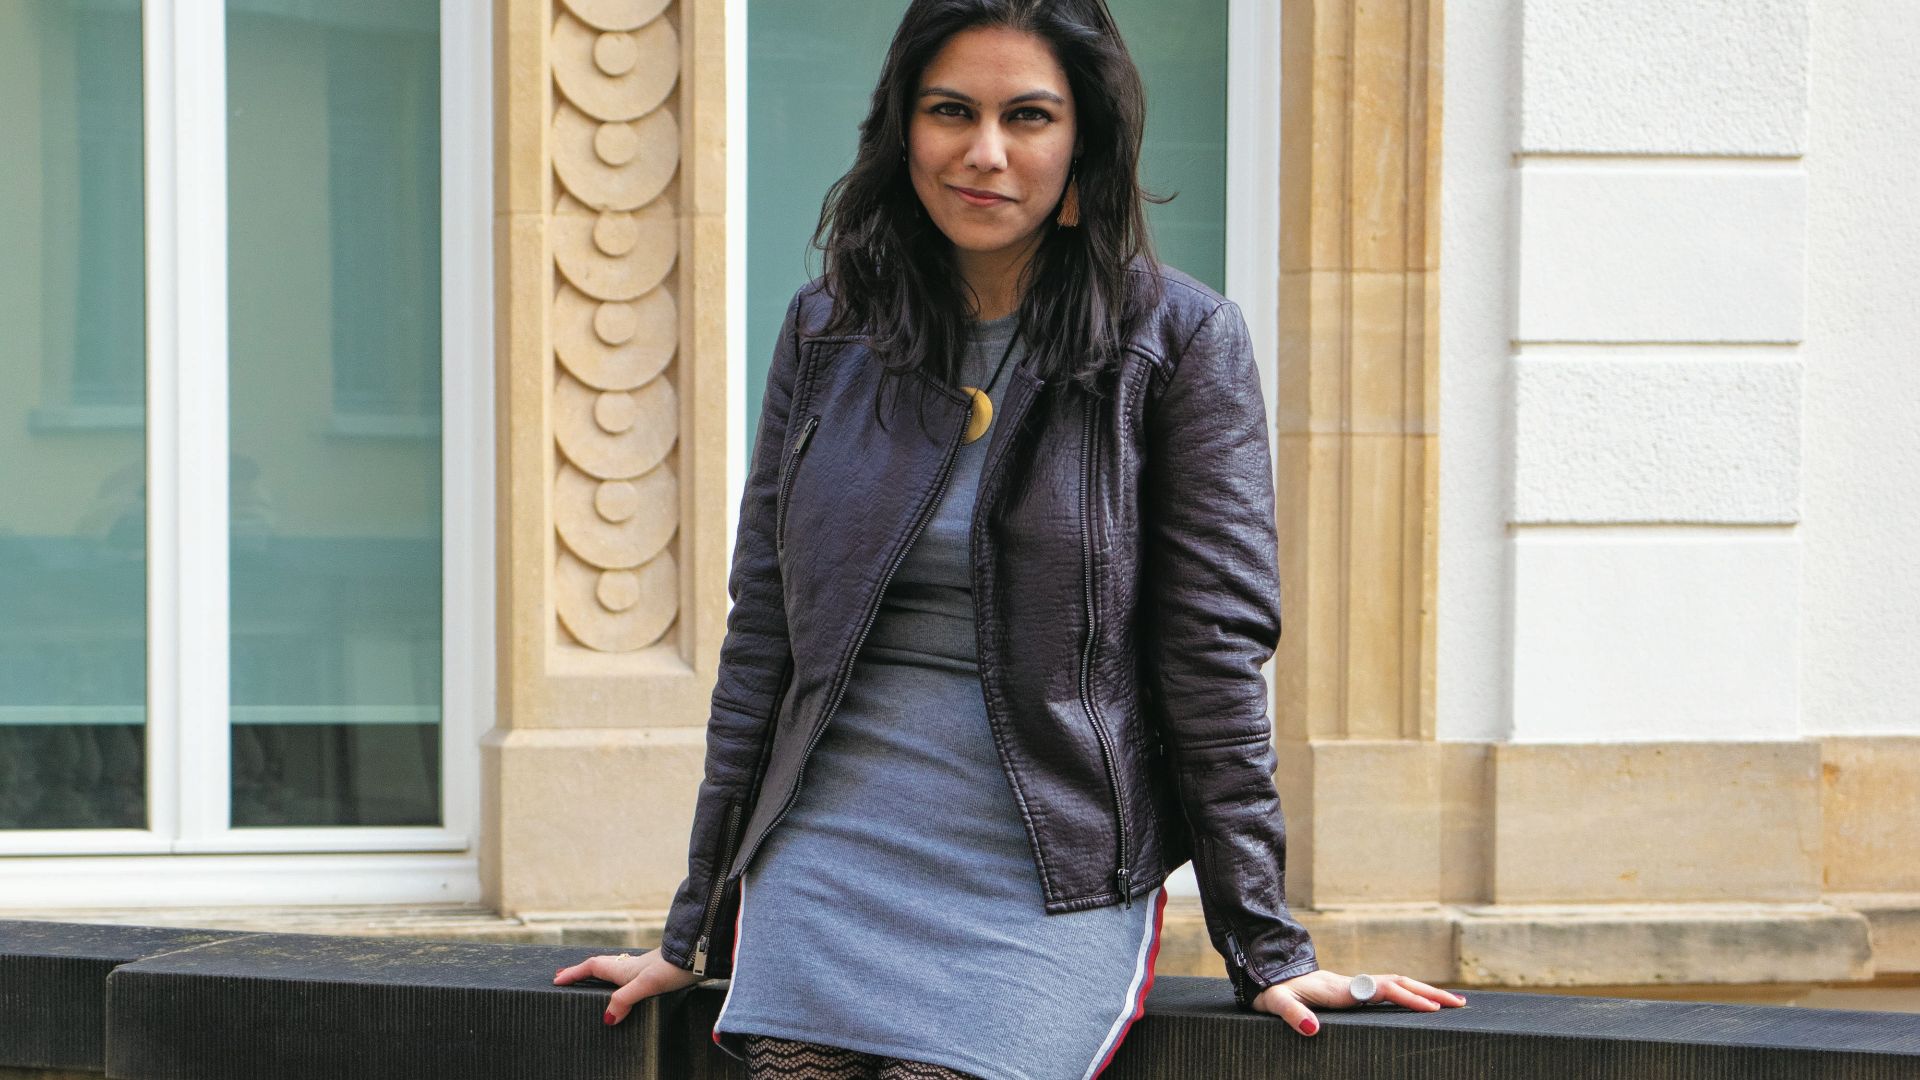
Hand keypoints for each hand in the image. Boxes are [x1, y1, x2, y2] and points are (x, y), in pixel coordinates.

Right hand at [553, 947, 704, 1025]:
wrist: (700, 954)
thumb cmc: (674, 967)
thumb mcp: (646, 985)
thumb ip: (625, 999)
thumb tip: (607, 1018)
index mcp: (624, 968)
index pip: (592, 967)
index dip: (573, 972)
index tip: (556, 979)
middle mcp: (632, 966)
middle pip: (601, 966)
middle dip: (583, 972)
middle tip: (567, 978)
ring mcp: (645, 969)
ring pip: (616, 970)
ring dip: (601, 975)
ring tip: (591, 983)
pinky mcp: (658, 973)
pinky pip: (630, 977)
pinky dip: (620, 981)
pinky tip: (628, 988)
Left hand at [1251, 969, 1466, 1035]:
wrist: (1263, 973)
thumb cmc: (1270, 991)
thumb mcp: (1276, 1004)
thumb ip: (1293, 1016)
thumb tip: (1314, 1031)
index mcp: (1341, 990)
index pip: (1383, 990)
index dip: (1409, 998)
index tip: (1433, 1008)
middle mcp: (1352, 986)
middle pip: (1399, 983)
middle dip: (1430, 993)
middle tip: (1460, 1004)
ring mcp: (1352, 988)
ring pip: (1395, 985)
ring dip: (1423, 992)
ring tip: (1451, 1003)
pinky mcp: (1349, 993)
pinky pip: (1386, 992)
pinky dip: (1407, 995)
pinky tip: (1417, 1004)